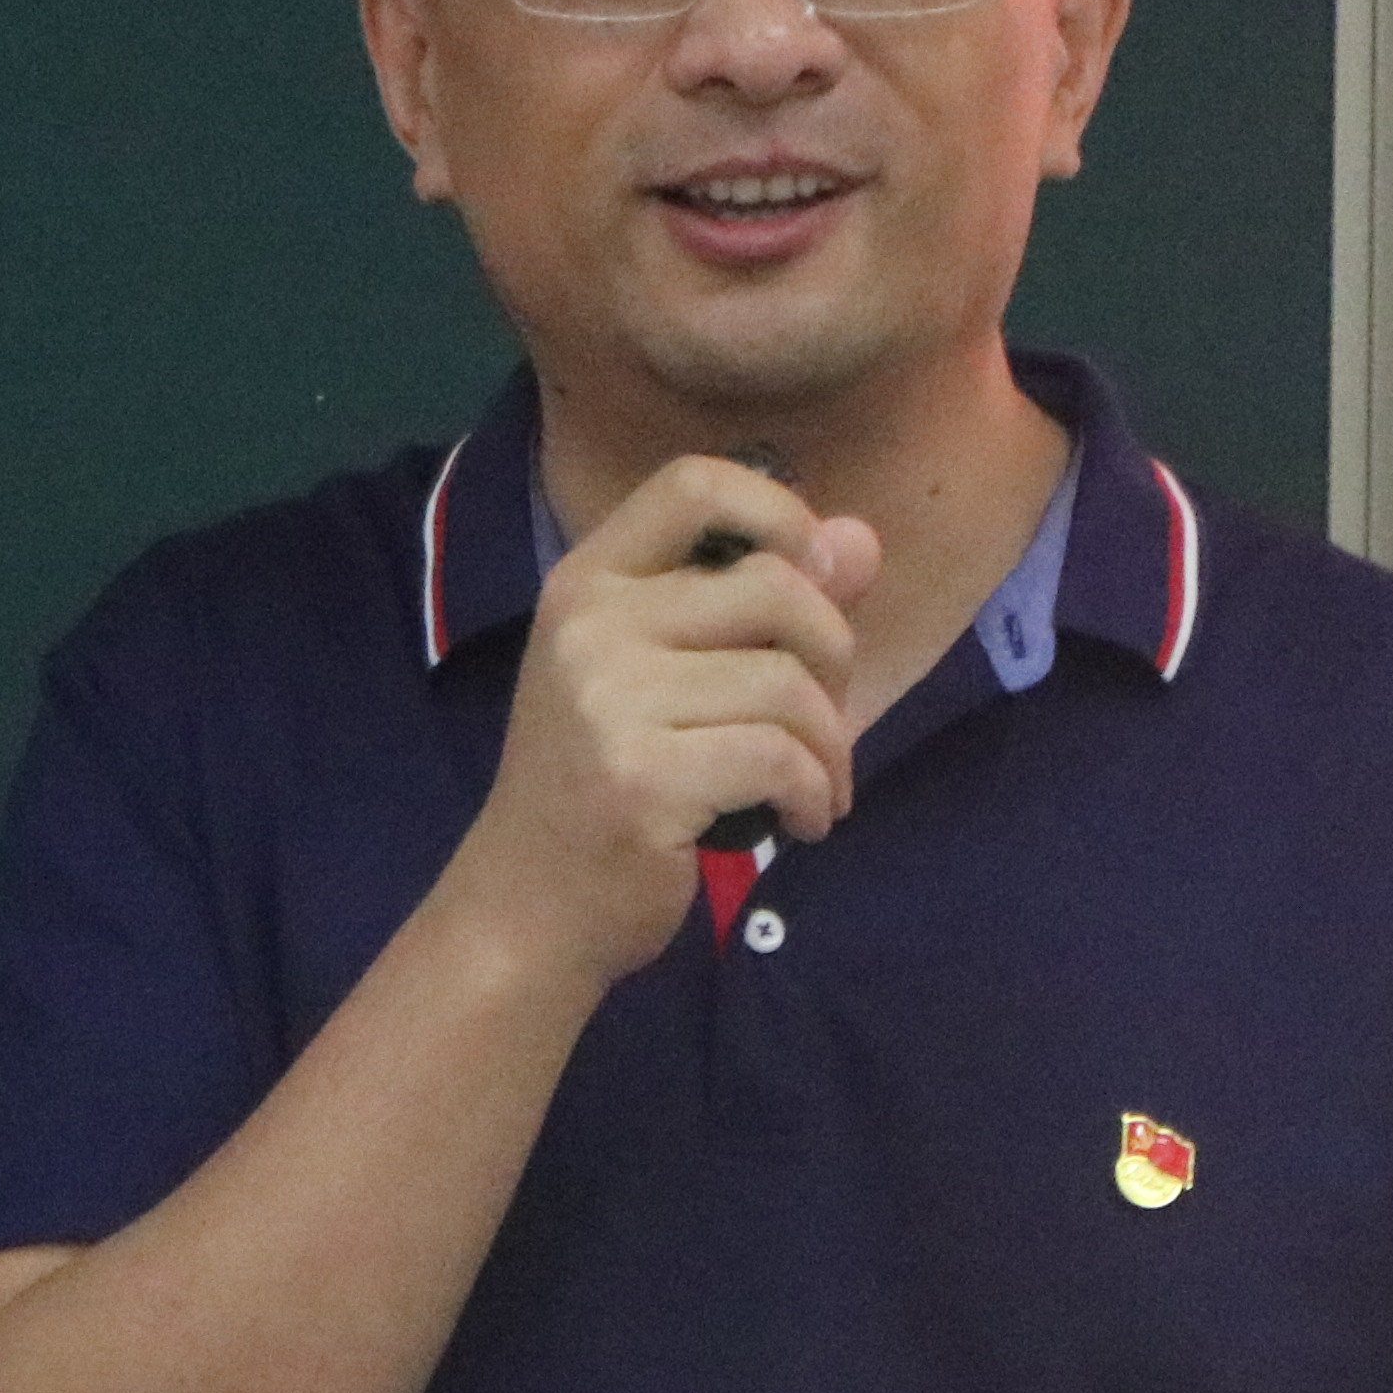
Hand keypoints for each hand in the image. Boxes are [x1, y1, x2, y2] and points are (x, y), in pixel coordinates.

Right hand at [442, 454, 881, 991]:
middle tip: (822, 723)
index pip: (695, 483)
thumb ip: (762, 606)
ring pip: (789, 684)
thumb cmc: (605, 787)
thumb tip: (863, 541)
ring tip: (815, 789)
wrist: (529, 910)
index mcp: (588, 582)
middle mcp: (589, 624)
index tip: (812, 581)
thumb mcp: (667, 678)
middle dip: (834, 658)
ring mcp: (608, 700)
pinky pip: (781, 758)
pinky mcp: (641, 779)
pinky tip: (802, 823)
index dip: (780, 513)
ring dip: (832, 749)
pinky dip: (817, 795)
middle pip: (776, 587)